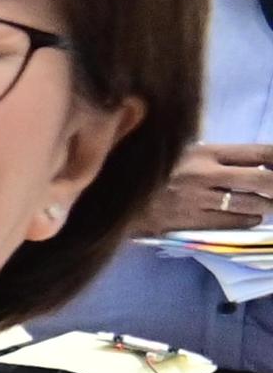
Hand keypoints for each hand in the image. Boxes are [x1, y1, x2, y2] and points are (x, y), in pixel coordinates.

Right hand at [138, 141, 272, 239]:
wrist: (115, 197)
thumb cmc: (153, 172)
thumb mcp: (183, 154)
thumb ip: (216, 157)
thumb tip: (255, 163)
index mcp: (204, 151)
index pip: (258, 152)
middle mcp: (204, 173)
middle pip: (261, 179)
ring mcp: (198, 198)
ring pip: (249, 202)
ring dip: (267, 205)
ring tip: (270, 205)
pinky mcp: (189, 220)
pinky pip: (230, 221)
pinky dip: (247, 219)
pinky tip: (252, 217)